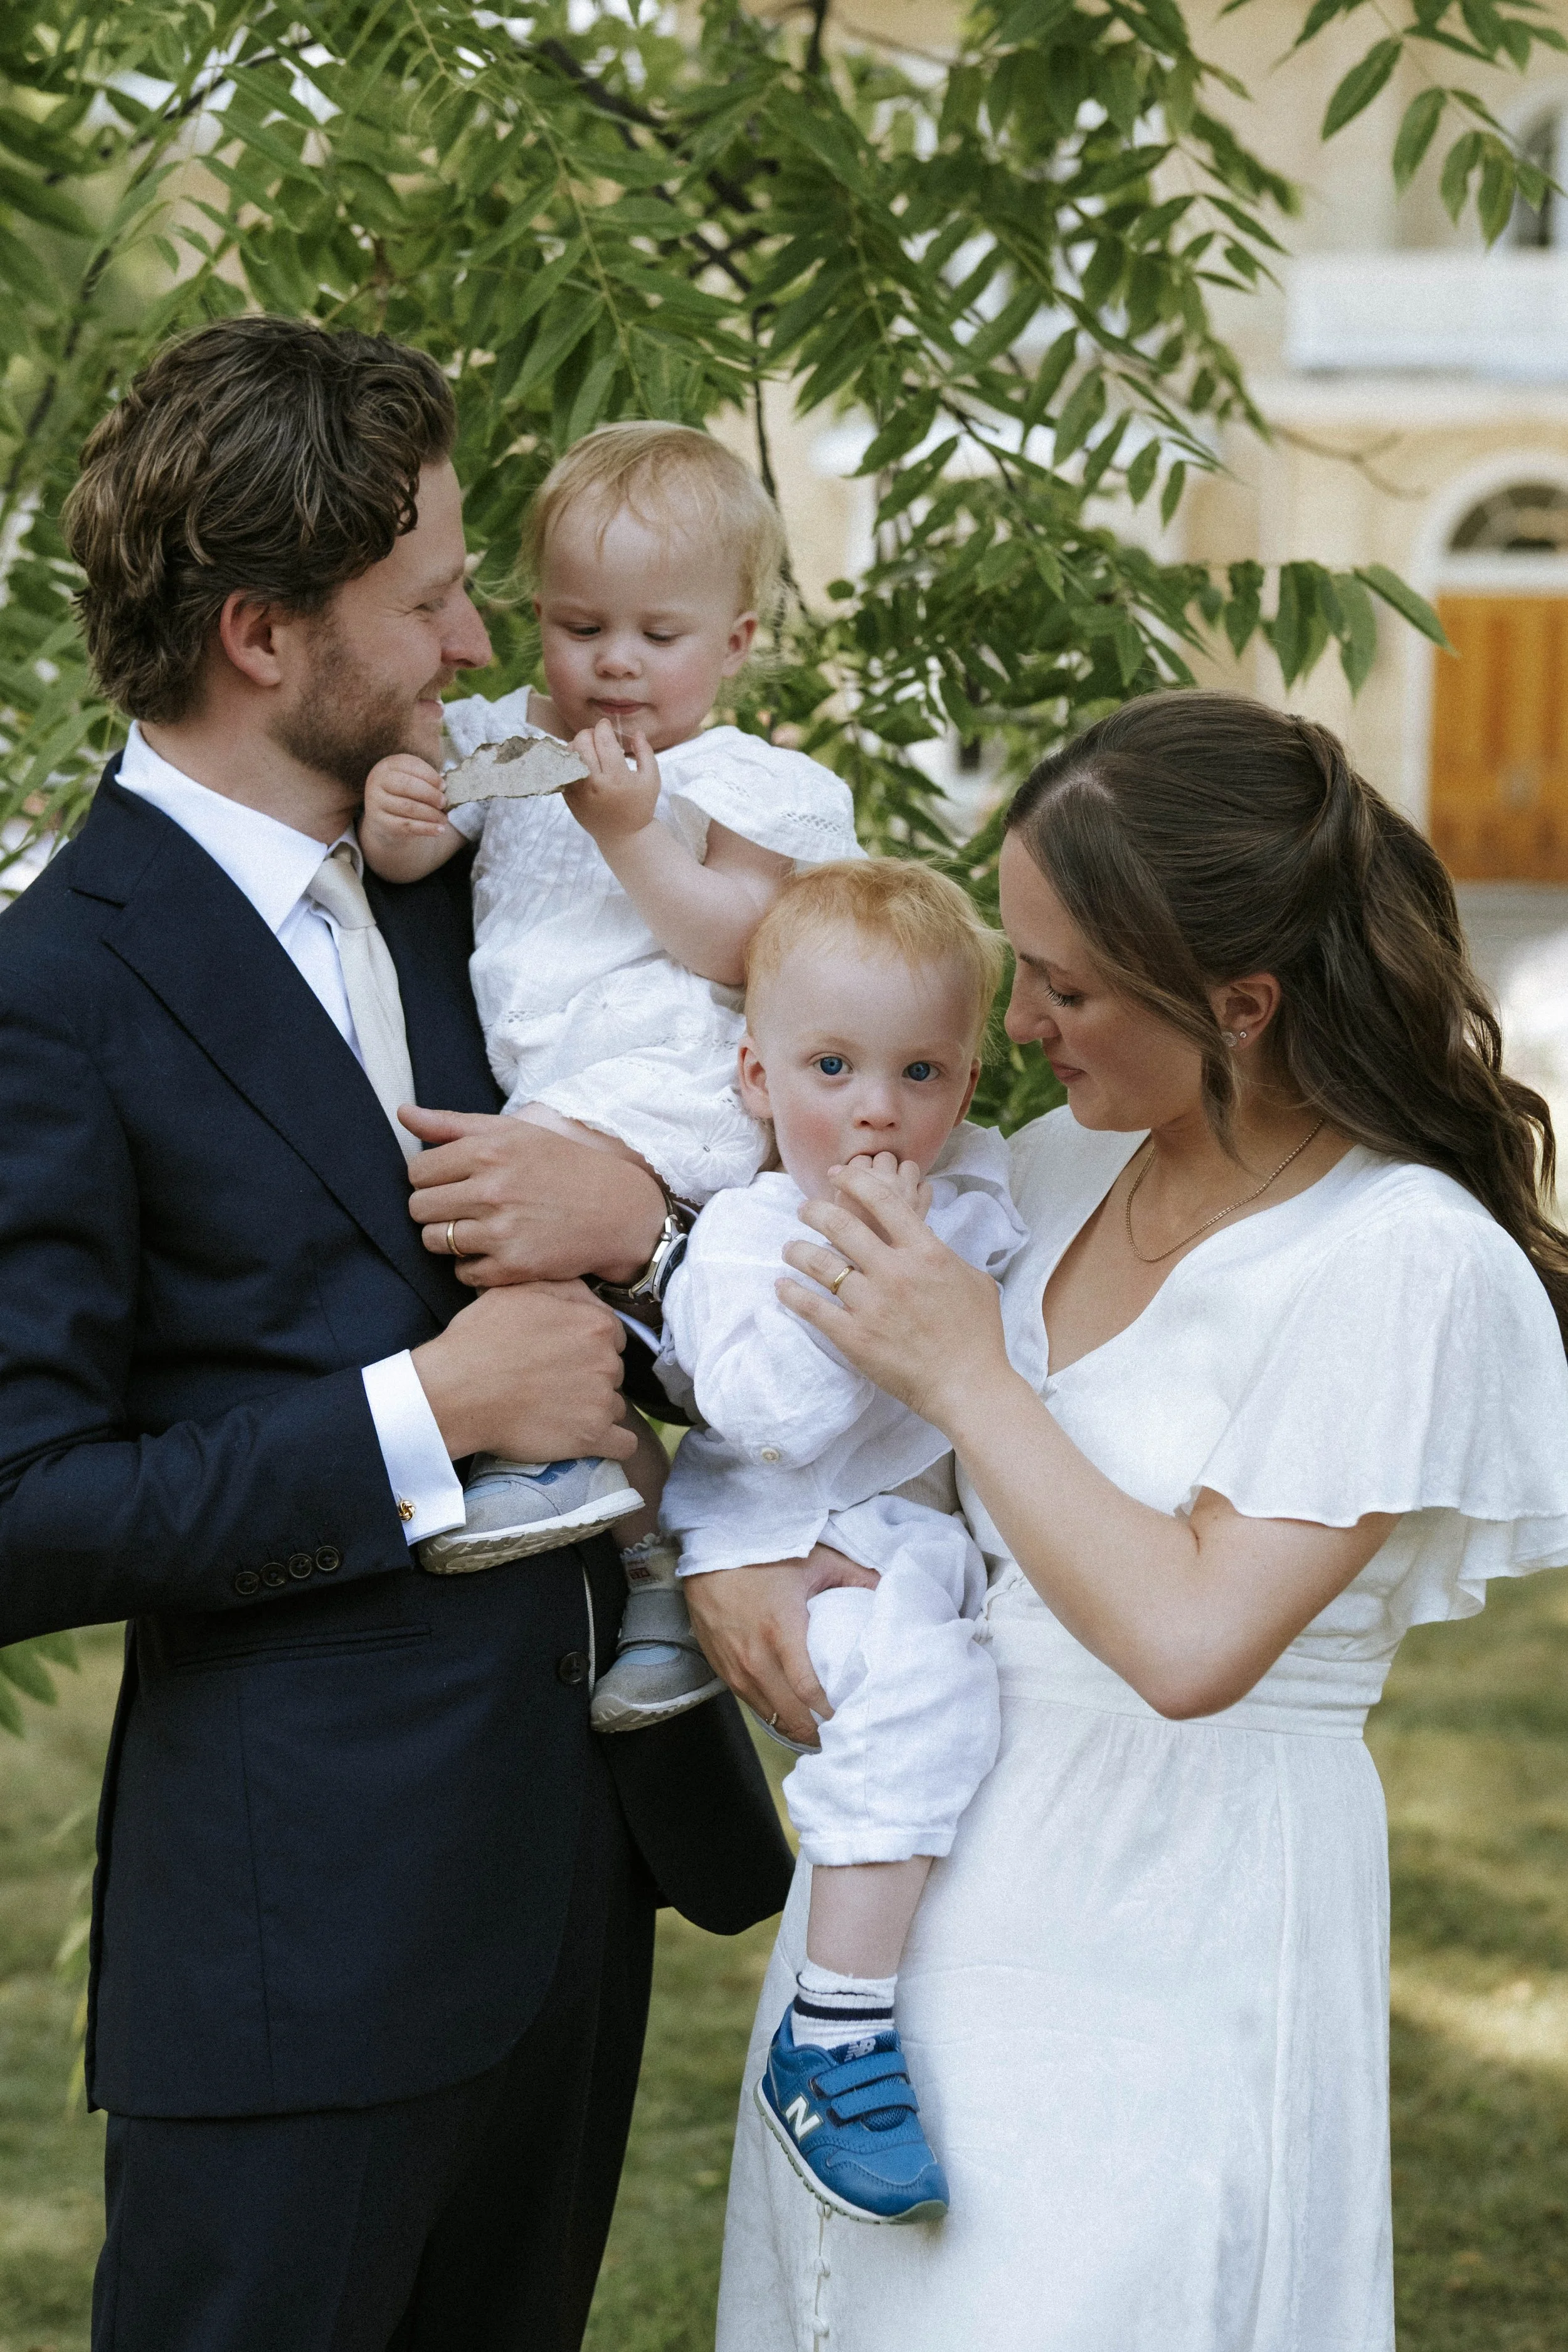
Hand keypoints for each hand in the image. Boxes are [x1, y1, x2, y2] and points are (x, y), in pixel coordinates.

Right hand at [363, 752, 448, 841]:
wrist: (384, 817)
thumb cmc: (404, 794)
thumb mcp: (412, 780)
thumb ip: (426, 781)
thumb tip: (444, 791)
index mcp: (389, 765)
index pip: (411, 766)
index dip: (430, 776)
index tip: (444, 786)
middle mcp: (378, 780)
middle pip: (407, 786)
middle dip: (430, 794)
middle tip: (444, 803)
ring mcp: (376, 801)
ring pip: (408, 807)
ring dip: (431, 814)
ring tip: (444, 818)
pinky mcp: (380, 821)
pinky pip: (406, 825)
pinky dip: (426, 828)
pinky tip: (439, 830)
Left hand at [401, 1107, 665, 1286]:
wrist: (617, 1211)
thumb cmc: (562, 1166)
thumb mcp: (513, 1132)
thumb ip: (452, 1124)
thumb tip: (403, 1112)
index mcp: (488, 1151)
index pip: (417, 1171)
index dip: (431, 1178)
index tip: (454, 1182)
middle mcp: (491, 1189)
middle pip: (418, 1208)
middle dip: (435, 1209)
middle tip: (465, 1207)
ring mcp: (500, 1231)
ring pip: (434, 1242)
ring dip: (449, 1239)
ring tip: (478, 1230)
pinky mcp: (512, 1266)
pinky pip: (462, 1273)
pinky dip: (473, 1267)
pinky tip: (496, 1251)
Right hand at [411, 1280, 635, 1463]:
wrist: (455, 1392)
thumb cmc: (481, 1339)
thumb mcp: (520, 1292)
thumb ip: (567, 1290)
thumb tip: (591, 1298)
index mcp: (596, 1325)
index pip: (612, 1336)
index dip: (587, 1345)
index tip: (563, 1355)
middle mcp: (607, 1361)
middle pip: (612, 1371)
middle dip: (591, 1376)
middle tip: (554, 1383)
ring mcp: (601, 1401)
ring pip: (614, 1405)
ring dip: (594, 1409)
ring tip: (558, 1412)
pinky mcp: (592, 1437)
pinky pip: (623, 1445)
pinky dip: (611, 1443)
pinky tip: (590, 1439)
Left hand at [563, 720, 660, 843]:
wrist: (623, 835)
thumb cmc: (639, 805)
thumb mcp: (651, 779)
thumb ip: (645, 752)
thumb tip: (636, 732)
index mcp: (617, 777)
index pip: (603, 740)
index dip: (603, 727)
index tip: (606, 725)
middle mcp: (595, 783)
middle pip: (582, 742)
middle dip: (589, 733)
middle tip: (597, 737)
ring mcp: (579, 791)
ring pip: (568, 754)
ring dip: (577, 745)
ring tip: (588, 749)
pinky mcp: (569, 797)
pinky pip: (562, 769)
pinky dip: (569, 760)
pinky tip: (580, 762)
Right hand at [684, 1547, 880, 1747]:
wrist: (710, 1554)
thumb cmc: (764, 1555)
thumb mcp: (816, 1560)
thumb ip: (855, 1577)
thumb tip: (887, 1590)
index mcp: (781, 1631)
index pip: (809, 1690)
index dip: (831, 1712)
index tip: (851, 1717)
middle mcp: (754, 1656)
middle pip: (789, 1713)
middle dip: (815, 1731)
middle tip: (840, 1735)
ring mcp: (734, 1665)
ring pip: (768, 1713)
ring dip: (793, 1725)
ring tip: (818, 1731)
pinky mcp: (721, 1668)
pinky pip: (750, 1702)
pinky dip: (771, 1711)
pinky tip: (789, 1713)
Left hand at [779, 1161, 1010, 1429]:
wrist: (969, 1385)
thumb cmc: (978, 1335)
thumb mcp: (975, 1280)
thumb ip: (946, 1255)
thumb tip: (930, 1242)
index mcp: (926, 1252)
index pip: (883, 1200)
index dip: (854, 1181)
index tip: (837, 1175)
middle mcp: (895, 1272)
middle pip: (842, 1225)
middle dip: (815, 1211)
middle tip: (805, 1210)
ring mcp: (871, 1304)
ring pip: (819, 1264)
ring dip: (797, 1250)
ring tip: (790, 1247)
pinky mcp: (854, 1336)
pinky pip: (812, 1307)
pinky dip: (792, 1294)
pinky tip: (782, 1286)